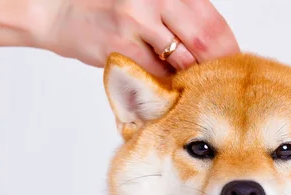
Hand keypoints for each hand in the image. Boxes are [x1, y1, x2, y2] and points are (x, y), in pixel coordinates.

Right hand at [43, 0, 239, 75]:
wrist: (55, 9)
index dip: (229, 46)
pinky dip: (168, 85)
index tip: (235, 63)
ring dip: (195, 79)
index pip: (212, 21)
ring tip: (200, 88)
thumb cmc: (107, 6)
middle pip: (204, 40)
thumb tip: (215, 45)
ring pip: (183, 62)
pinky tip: (171, 89)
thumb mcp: (147, 0)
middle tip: (225, 84)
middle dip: (219, 67)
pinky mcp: (120, 47)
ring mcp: (136, 22)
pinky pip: (156, 76)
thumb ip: (179, 14)